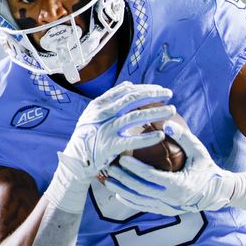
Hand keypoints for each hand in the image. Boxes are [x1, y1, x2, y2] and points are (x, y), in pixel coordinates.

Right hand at [45, 82, 174, 212]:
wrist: (74, 160)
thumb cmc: (87, 136)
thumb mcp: (93, 114)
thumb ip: (109, 100)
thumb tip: (128, 84)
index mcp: (98, 105)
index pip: (125, 91)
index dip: (144, 88)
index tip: (159, 89)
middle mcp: (102, 114)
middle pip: (132, 99)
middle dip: (153, 94)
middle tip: (169, 94)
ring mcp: (106, 129)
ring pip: (135, 117)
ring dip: (155, 112)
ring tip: (171, 110)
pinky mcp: (110, 145)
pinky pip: (133, 140)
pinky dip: (148, 137)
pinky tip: (161, 135)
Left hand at [105, 120, 245, 214]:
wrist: (215, 193)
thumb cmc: (205, 168)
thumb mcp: (198, 151)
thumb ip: (183, 137)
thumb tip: (166, 123)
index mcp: (180, 185)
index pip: (152, 177)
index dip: (135, 168)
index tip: (122, 157)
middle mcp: (171, 199)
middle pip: (141, 189)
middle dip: (123, 178)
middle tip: (109, 166)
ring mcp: (167, 207)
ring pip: (139, 200)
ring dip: (121, 190)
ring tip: (107, 178)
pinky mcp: (164, 211)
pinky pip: (142, 206)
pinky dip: (128, 200)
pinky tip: (117, 191)